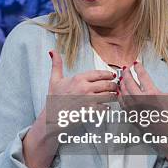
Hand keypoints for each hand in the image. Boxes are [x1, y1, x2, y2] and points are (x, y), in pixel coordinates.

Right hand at [22, 50, 116, 167]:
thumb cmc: (54, 98)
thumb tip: (52, 51)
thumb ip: (56, 64)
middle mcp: (85, 88)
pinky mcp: (90, 111)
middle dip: (114, 85)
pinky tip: (105, 107)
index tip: (112, 76)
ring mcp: (88, 100)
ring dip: (113, 96)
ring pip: (109, 96)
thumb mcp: (54, 79)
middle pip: (108, 84)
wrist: (52, 116)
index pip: (100, 74)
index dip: (109, 74)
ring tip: (113, 96)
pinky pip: (105, 108)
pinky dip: (107, 108)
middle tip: (115, 87)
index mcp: (79, 78)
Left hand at [119, 62, 167, 167]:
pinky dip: (120, 96)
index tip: (136, 63)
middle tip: (125, 68)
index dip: (138, 68)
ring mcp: (135, 109)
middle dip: (126, 73)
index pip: (142, 76)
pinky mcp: (131, 115)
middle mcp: (141, 100)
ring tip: (122, 77)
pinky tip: (121, 91)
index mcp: (153, 94)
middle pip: (129, 82)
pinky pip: (122, 103)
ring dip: (122, 83)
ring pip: (123, 92)